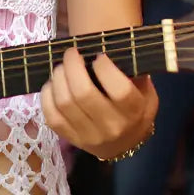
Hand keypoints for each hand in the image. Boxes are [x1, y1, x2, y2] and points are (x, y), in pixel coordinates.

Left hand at [42, 50, 157, 158]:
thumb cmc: (135, 111)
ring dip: (58, 77)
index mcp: (133, 112)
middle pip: (83, 93)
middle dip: (73, 65)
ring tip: (61, 66)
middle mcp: (111, 126)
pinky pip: (51, 115)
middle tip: (71, 53)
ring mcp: (88, 135)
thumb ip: (134, 74)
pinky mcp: (70, 138)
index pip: (119, 90)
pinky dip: (47, 94)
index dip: (105, 68)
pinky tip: (53, 84)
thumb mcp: (146, 93)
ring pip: (64, 102)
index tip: (98, 55)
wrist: (123, 145)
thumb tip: (112, 50)